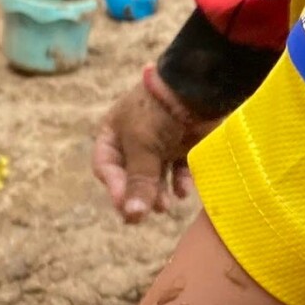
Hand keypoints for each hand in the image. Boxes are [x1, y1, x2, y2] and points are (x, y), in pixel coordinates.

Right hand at [92, 78, 205, 223]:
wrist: (198, 87)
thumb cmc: (159, 112)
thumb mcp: (142, 146)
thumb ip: (138, 181)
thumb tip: (132, 215)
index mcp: (114, 132)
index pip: (106, 167)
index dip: (114, 188)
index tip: (124, 207)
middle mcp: (135, 138)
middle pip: (131, 176)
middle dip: (138, 195)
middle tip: (144, 216)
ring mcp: (161, 143)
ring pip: (156, 177)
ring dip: (158, 194)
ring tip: (165, 205)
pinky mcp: (184, 146)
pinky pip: (178, 171)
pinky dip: (179, 183)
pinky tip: (183, 191)